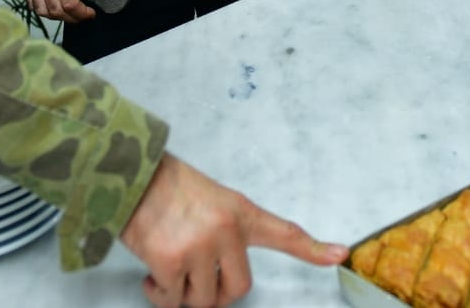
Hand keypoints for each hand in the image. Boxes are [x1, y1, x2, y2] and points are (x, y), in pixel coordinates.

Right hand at [24, 0, 96, 21]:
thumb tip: (79, 3)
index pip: (71, 5)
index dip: (82, 14)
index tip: (90, 14)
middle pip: (56, 11)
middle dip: (72, 18)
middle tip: (81, 16)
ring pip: (42, 11)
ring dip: (56, 17)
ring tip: (67, 13)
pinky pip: (31, 4)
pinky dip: (42, 10)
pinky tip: (52, 8)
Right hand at [120, 153, 345, 307]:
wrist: (129, 175)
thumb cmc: (167, 189)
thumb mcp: (211, 201)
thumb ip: (225, 234)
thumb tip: (221, 277)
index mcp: (240, 213)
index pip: (284, 232)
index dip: (313, 248)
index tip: (340, 254)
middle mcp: (226, 230)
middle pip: (237, 291)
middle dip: (214, 296)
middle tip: (194, 282)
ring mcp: (199, 247)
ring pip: (202, 301)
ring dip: (181, 297)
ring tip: (167, 273)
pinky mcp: (169, 260)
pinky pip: (171, 300)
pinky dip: (158, 295)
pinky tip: (150, 277)